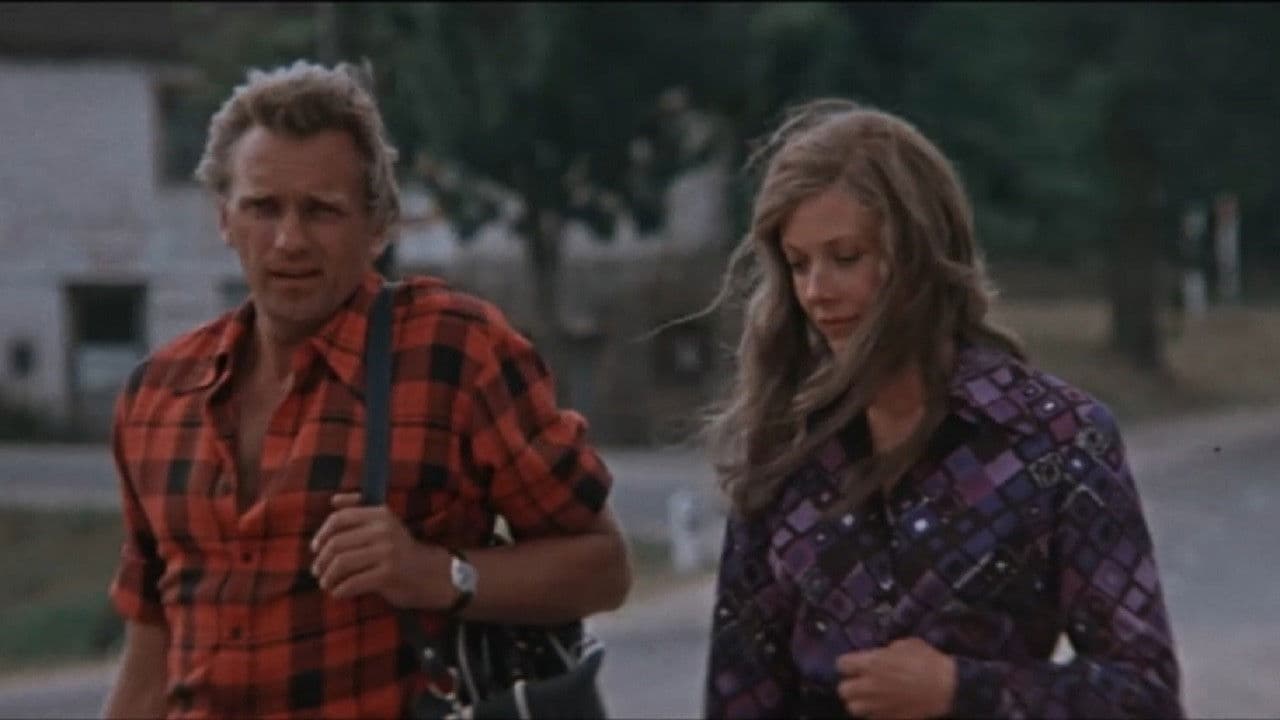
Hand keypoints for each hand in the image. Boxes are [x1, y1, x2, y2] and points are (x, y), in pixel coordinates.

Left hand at [310, 493, 450, 607]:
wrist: (429, 573)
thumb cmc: (399, 549)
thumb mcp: (383, 523)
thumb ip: (359, 509)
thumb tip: (333, 500)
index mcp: (380, 514)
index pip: (340, 518)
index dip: (322, 534)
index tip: (315, 548)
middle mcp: (384, 530)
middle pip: (337, 543)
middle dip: (321, 560)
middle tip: (317, 571)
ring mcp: (387, 552)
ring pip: (342, 563)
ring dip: (328, 576)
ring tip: (325, 583)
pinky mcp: (388, 574)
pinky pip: (353, 582)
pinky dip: (340, 589)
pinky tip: (338, 593)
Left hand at [835, 637, 955, 719]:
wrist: (947, 687)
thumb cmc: (928, 661)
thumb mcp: (906, 644)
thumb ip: (887, 650)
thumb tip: (883, 654)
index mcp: (871, 663)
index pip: (841, 664)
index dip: (848, 664)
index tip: (855, 664)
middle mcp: (869, 686)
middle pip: (843, 690)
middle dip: (850, 685)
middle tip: (861, 682)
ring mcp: (878, 705)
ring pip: (853, 709)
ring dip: (859, 702)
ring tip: (869, 698)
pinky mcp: (889, 719)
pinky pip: (872, 719)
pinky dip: (875, 713)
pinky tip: (884, 707)